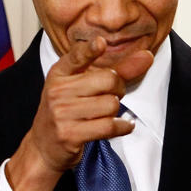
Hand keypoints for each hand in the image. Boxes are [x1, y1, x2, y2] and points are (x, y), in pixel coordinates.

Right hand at [6, 37, 152, 190]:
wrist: (43, 146)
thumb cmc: (67, 112)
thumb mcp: (83, 87)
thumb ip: (117, 70)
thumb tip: (147, 56)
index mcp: (59, 74)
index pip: (76, 57)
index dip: (90, 50)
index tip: (100, 43)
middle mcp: (58, 91)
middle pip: (108, 80)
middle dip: (118, 89)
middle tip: (112, 96)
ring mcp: (62, 113)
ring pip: (111, 105)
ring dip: (116, 112)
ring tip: (106, 114)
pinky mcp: (70, 134)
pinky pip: (109, 126)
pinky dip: (122, 127)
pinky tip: (122, 126)